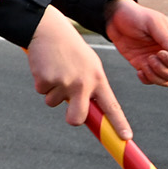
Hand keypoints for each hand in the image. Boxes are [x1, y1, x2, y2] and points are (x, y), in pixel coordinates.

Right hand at [26, 10, 129, 138]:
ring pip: (53, 102)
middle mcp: (83, 83)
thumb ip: (91, 87)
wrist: (50, 30)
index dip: (119, 124)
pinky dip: (41, 82)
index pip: (111, 106)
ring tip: (56, 70)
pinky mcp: (46, 80)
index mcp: (98, 79)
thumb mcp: (89, 66)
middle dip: (72, 118)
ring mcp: (64, 82)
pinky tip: (46, 66)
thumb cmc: (71, 49)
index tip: (126, 138)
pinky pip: (41, 91)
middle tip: (70, 109)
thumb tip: (86, 112)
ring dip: (52, 91)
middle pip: (77, 118)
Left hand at [104, 0, 167, 88]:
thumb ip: (167, 39)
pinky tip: (139, 70)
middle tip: (151, 58)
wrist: (114, 17)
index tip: (159, 52)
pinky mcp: (142, 64)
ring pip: (166, 81)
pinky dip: (147, 79)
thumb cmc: (136, 16)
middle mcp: (167, 54)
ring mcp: (155, 61)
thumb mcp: (152, 23)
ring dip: (156, 77)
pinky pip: (151, 81)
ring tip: (145, 63)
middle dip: (165, 72)